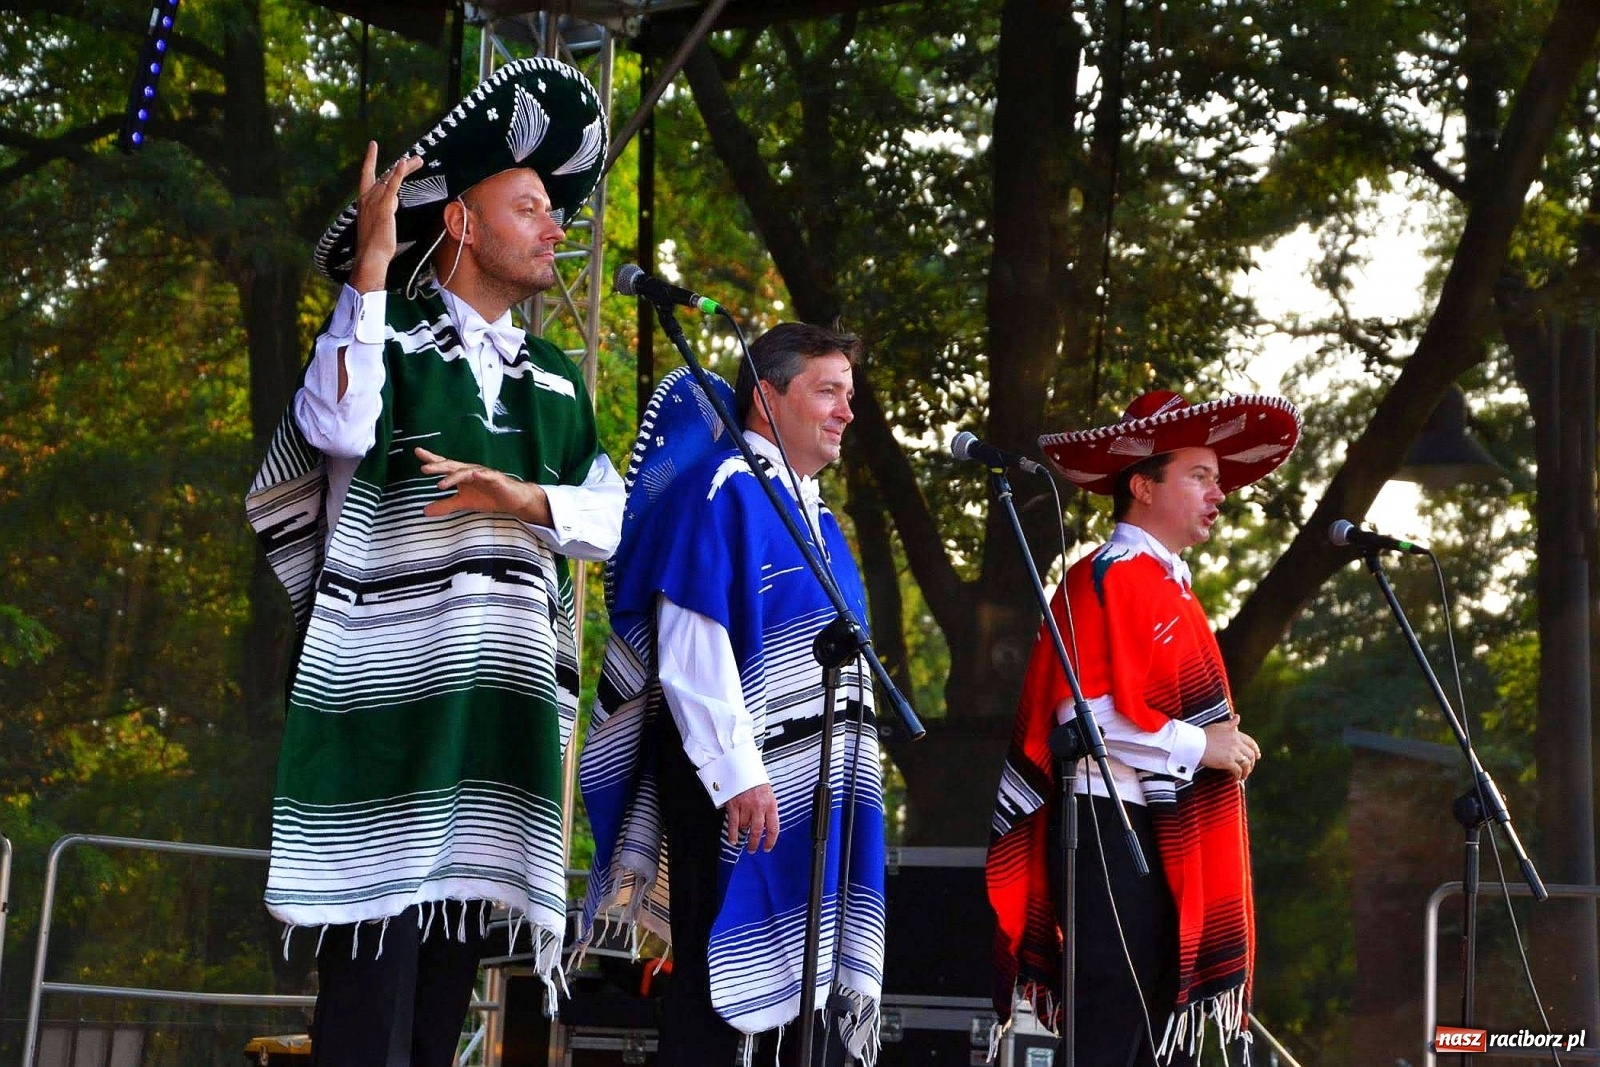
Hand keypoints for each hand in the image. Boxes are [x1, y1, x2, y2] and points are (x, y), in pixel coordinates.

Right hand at [349, 142, 423, 292]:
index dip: (370, 159)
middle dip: (402, 166)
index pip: (366, 175)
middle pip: (386, 174)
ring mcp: (374, 200)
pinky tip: (404, 163)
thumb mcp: (379, 225)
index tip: (373, 145)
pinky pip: (392, 185)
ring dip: (407, 167)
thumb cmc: (375, 247)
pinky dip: (399, 173)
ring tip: (419, 160)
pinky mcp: (384, 206)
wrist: (371, 256)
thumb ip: (385, 212)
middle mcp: (367, 197)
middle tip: (416, 158)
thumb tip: (392, 205)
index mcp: (364, 201)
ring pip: (392, 177)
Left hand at [416, 447, 550, 524]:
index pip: (445, 464)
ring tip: (441, 484)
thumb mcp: (463, 503)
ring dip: (453, 476)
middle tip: (424, 468)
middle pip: (452, 466)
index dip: (431, 458)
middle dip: (438, 466)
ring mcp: (483, 473)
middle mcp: (470, 470)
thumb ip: (445, 505)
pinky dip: (481, 475)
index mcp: (461, 474)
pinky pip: (487, 475)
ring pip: (466, 472)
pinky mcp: (496, 479)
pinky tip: (474, 475)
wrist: (512, 500)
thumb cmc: (488, 496)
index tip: (417, 452)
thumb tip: (424, 511)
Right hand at [723, 784, 778, 852]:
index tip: (767, 848)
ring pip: (744, 826)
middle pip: (757, 831)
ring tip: (742, 833)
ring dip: (743, 831)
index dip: (771, 841)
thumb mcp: (768, 793)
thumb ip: (768, 808)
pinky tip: (733, 840)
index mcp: (771, 804)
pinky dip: (732, 834)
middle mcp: (759, 807)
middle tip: (753, 849)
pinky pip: (733, 824)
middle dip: (755, 843)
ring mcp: (746, 806)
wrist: (743, 766)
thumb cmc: (756, 779)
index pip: (773, 828)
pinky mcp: (734, 805)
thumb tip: (766, 825)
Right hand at [1200, 714, 1261, 781]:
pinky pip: (1238, 771)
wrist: (1194, 743)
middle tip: (1249, 768)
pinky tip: (1235, 779)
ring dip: (1246, 771)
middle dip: (1252, 763)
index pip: (1250, 742)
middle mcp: (1236, 743)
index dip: (1255, 749)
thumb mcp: (1218, 726)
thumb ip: (1230, 723)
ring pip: (1246, 764)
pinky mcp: (1228, 761)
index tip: (1257, 756)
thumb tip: (1238, 717)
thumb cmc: (1203, 734)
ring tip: (1243, 776)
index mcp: (1235, 734)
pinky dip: (1238, 776)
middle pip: (1251, 754)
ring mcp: (1233, 752)